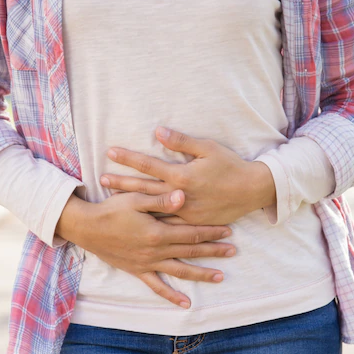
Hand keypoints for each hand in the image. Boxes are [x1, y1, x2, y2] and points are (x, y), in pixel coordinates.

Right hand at [74, 189, 236, 308]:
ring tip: (220, 277)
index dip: (211, 231)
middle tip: (233, 251)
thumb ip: (160, 199)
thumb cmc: (110, 209)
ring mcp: (147, 263)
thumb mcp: (135, 199)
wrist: (86, 228)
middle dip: (213, 251)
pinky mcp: (138, 271)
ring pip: (180, 271)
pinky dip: (171, 295)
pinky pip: (157, 286)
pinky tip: (186, 303)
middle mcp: (155, 251)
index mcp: (157, 232)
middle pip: (190, 251)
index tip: (228, 230)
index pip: (191, 232)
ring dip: (201, 274)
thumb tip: (183, 196)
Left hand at [100, 127, 276, 225]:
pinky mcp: (191, 223)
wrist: (252, 191)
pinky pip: (167, 223)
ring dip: (131, 203)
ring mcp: (184, 212)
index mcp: (182, 176)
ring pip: (152, 208)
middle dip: (121, 183)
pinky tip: (137, 219)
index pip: (148, 165)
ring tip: (112, 200)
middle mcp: (179, 196)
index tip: (110, 152)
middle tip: (102, 180)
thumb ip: (181, 141)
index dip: (128, 158)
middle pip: (144, 188)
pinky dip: (150, 220)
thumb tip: (159, 131)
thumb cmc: (230, 166)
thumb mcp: (208, 148)